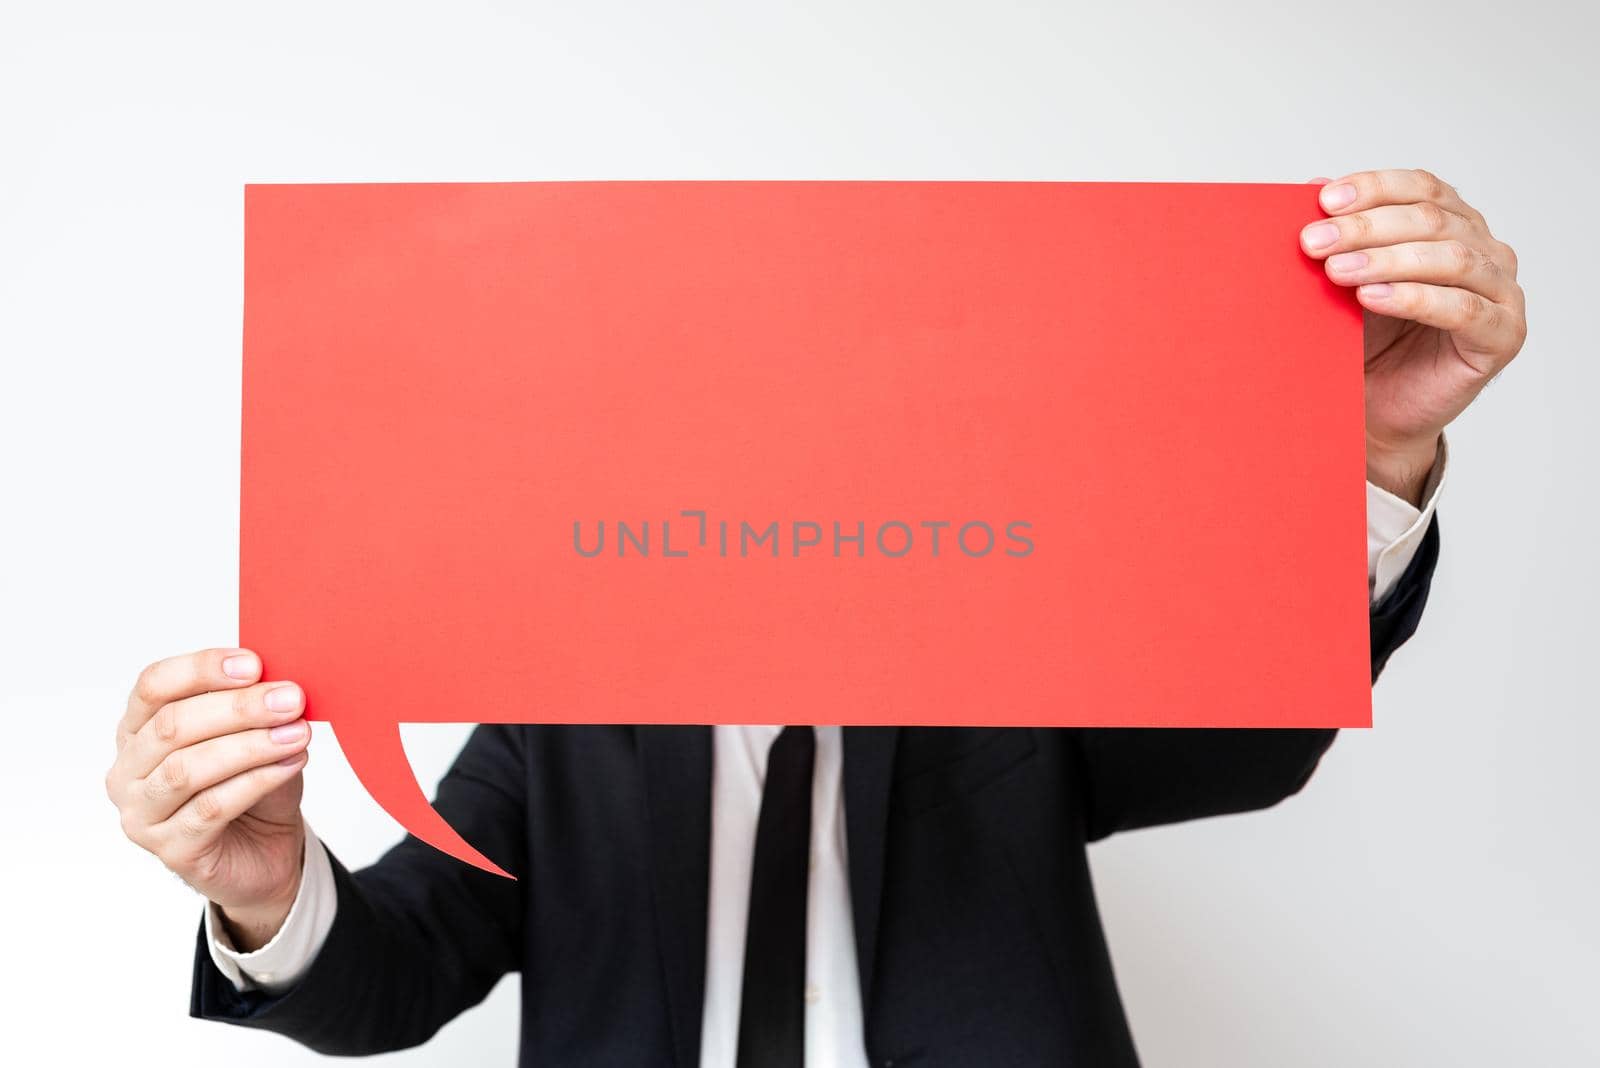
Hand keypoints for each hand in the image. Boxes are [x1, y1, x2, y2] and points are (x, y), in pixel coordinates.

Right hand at [106, 648, 310, 949]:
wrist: (267, 851)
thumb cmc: (254, 785)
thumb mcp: (253, 735)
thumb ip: (251, 705)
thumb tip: (276, 677)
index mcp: (138, 729)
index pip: (154, 686)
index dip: (201, 669)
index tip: (254, 664)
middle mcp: (129, 771)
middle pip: (172, 726)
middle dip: (238, 708)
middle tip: (291, 698)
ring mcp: (142, 814)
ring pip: (187, 769)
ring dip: (250, 746)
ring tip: (297, 733)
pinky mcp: (171, 850)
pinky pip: (211, 808)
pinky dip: (257, 780)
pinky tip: (291, 764)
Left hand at [1302, 169, 1525, 504]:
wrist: (1378, 410)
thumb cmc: (1366, 342)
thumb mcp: (1345, 281)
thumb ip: (1340, 235)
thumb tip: (1313, 183)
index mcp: (1454, 224)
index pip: (1423, 188)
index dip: (1375, 188)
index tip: (1325, 199)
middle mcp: (1485, 250)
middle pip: (1432, 220)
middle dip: (1366, 228)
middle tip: (1314, 242)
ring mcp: (1501, 291)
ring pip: (1450, 258)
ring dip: (1386, 260)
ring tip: (1336, 271)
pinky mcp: (1503, 335)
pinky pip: (1462, 309)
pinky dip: (1414, 299)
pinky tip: (1372, 298)